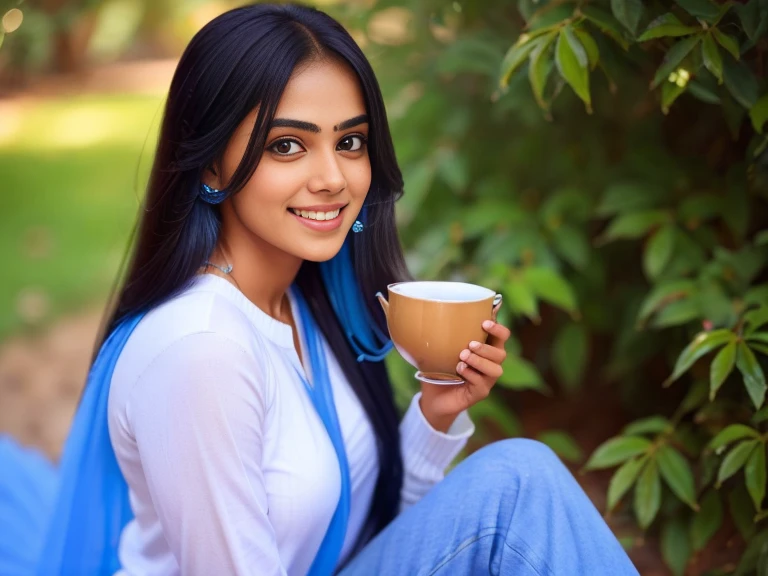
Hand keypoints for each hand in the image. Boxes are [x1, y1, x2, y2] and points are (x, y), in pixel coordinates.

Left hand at [419, 318, 510, 432]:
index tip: (484, 322)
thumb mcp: (442, 348)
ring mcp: (487, 380)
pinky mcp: (480, 393)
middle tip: (469, 344)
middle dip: (486, 347)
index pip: (502, 336)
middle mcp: (490, 364)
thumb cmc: (439, 369)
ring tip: (463, 357)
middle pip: (501, 353)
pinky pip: (482, 383)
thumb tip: (439, 311)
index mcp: (486, 349)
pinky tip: (459, 370)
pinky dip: (471, 374)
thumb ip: (447, 333)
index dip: (498, 329)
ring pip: (496, 369)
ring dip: (480, 361)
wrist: (433, 397)